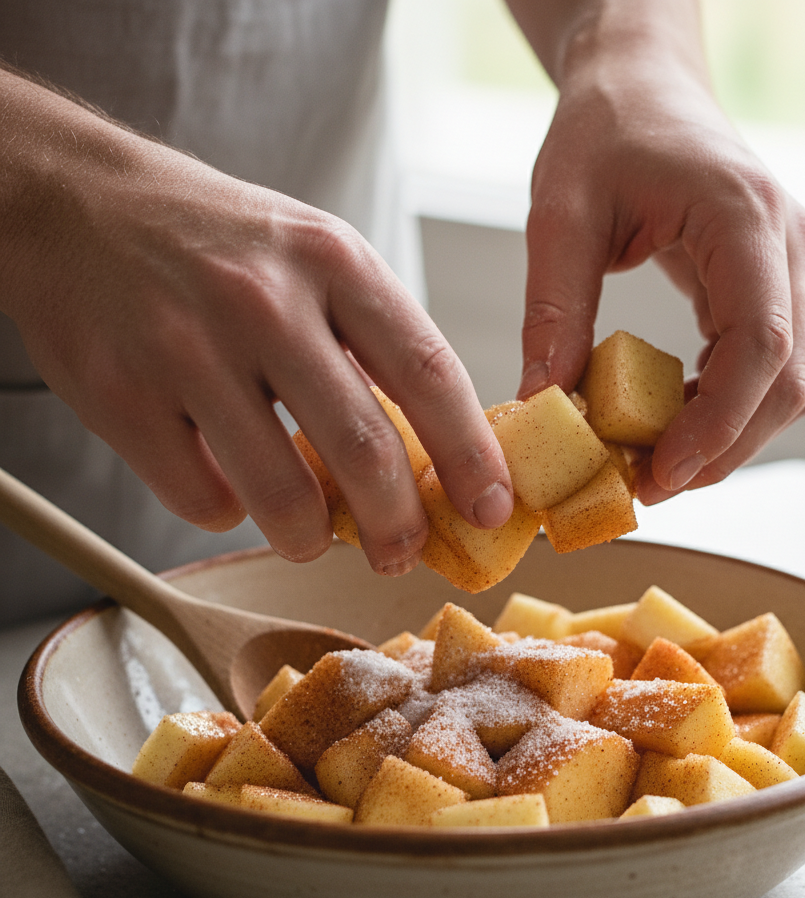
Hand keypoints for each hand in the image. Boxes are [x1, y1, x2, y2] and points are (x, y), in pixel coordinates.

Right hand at [0, 72, 512, 572]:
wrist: (78, 202)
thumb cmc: (219, 244)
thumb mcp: (314, 257)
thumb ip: (373, 345)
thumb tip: (433, 455)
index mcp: (332, 262)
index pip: (430, 373)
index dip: (471, 455)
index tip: (492, 509)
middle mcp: (264, 301)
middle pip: (364, 449)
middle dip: (398, 525)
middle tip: (404, 554)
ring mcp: (187, 347)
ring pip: (283, 495)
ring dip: (312, 538)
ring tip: (313, 536)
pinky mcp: (121, 395)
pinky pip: (202, 499)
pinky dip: (228, 512)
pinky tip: (227, 485)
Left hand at [510, 0, 804, 502]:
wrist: (643, 84)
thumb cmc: (604, 129)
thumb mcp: (560, 213)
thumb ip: (555, 309)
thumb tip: (542, 404)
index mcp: (744, 217)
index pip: (763, 342)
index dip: (718, 421)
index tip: (662, 471)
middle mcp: (785, 246)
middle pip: (789, 380)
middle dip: (724, 447)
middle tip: (648, 485)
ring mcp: (786, 267)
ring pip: (789, 383)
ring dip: (727, 436)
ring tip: (652, 462)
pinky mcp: (769, 285)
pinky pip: (766, 366)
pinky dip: (723, 408)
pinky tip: (669, 422)